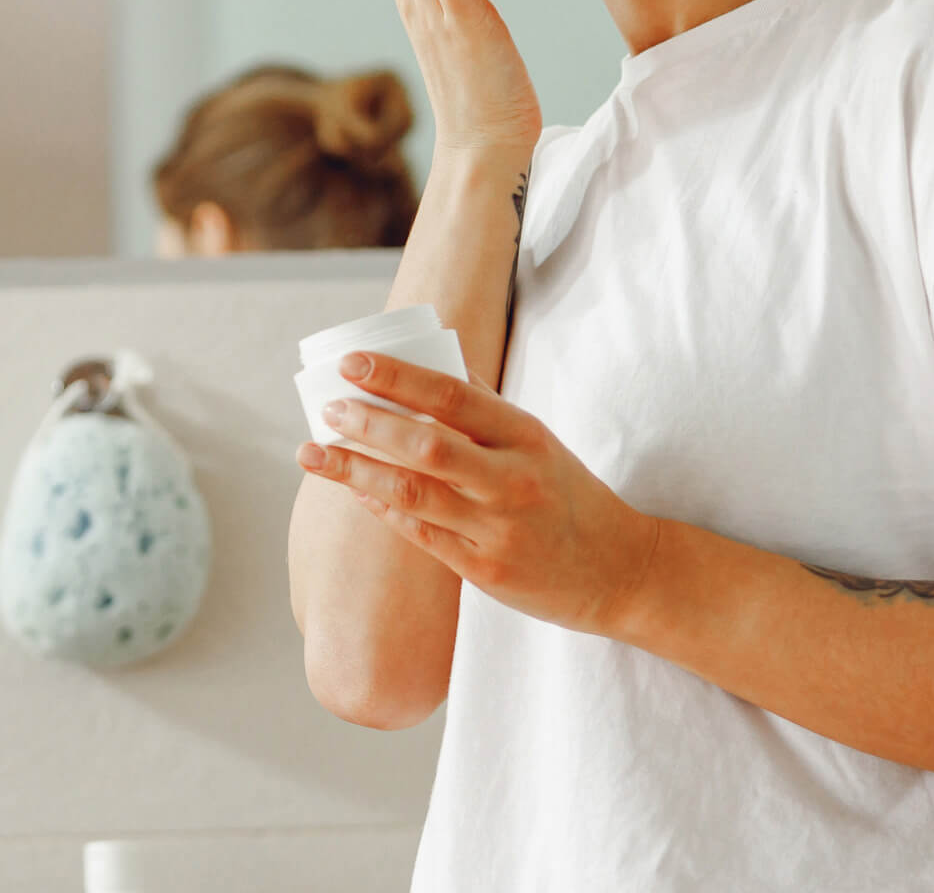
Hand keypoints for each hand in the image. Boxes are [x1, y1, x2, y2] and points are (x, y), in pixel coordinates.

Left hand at [296, 348, 665, 639]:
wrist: (619, 569)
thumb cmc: (567, 493)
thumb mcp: (538, 441)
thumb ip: (485, 406)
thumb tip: (429, 363)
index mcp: (525, 435)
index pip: (451, 396)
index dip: (396, 378)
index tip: (351, 363)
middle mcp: (512, 480)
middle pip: (425, 445)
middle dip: (367, 424)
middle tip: (328, 408)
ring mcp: (497, 528)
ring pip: (412, 494)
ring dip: (356, 471)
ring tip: (314, 454)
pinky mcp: (485, 570)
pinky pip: (420, 534)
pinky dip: (382, 509)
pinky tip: (355, 492)